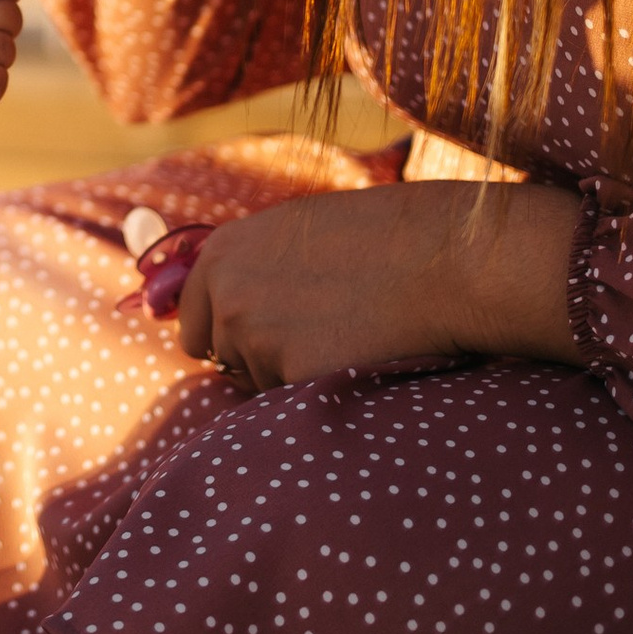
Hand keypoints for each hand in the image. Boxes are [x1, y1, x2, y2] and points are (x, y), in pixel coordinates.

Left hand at [176, 181, 585, 390]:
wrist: (440, 258)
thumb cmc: (381, 238)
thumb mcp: (296, 234)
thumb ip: (251, 269)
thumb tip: (227, 311)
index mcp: (221, 254)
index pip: (191, 321)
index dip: (225, 333)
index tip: (254, 338)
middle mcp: (226, 295)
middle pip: (220, 356)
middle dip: (256, 357)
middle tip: (314, 335)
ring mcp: (254, 337)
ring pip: (258, 382)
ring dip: (290, 372)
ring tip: (344, 333)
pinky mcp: (290, 374)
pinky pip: (292, 399)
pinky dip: (320, 387)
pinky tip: (356, 353)